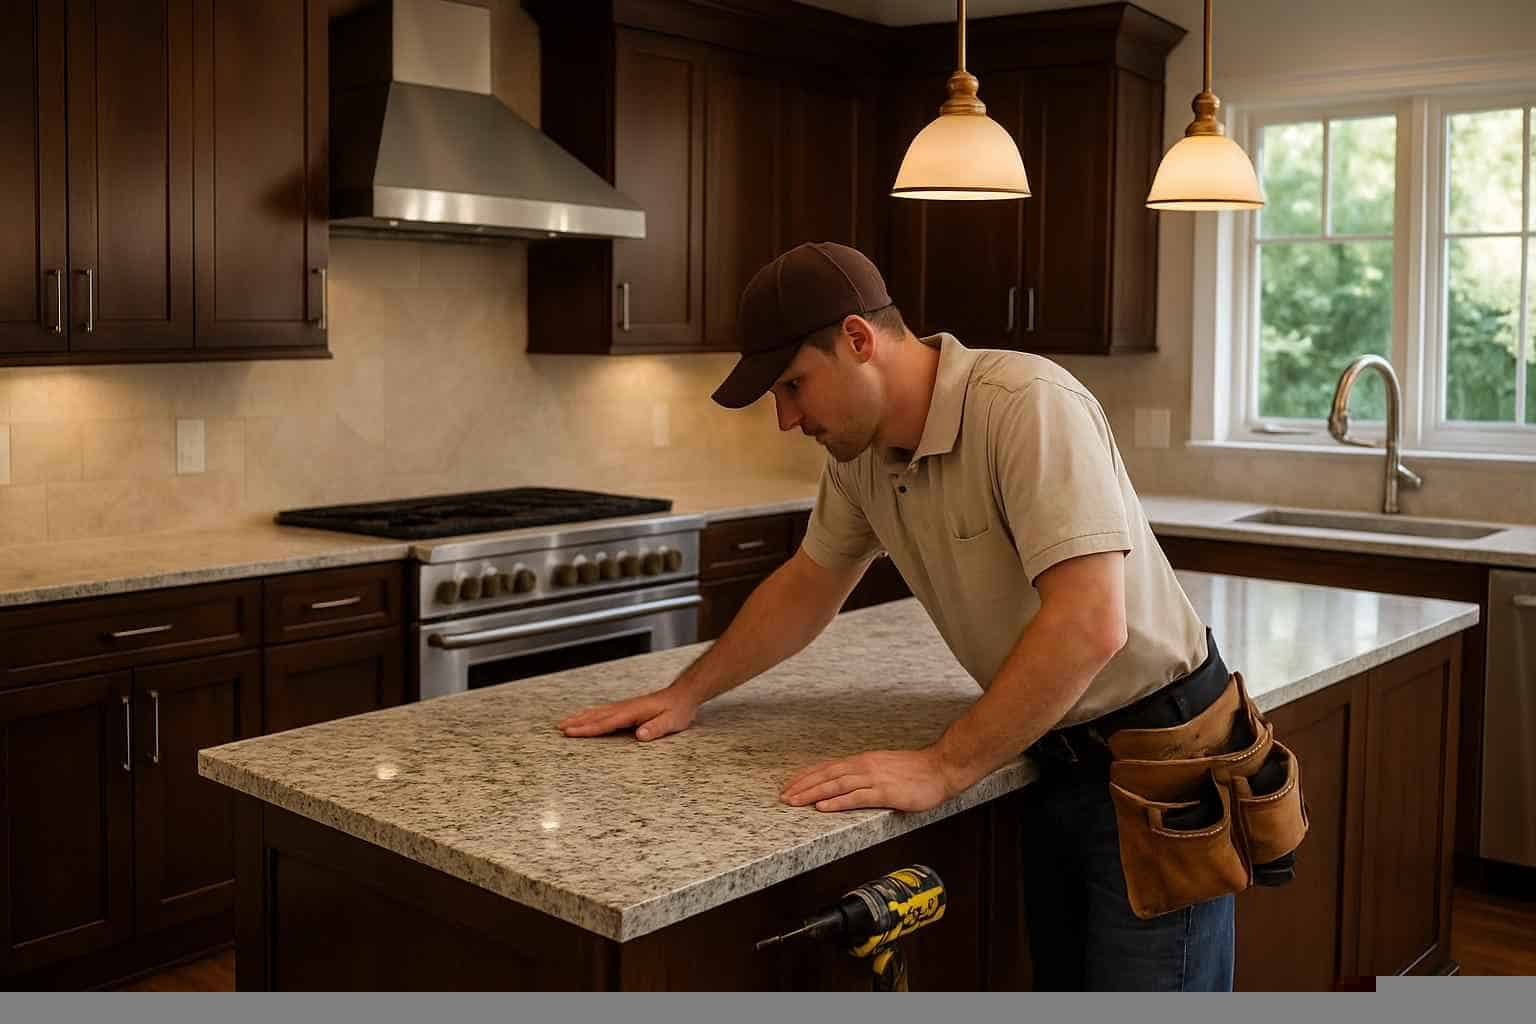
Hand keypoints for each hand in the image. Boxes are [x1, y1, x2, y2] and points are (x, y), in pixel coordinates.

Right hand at [557, 686, 697, 741]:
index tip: (571, 732)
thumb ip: (655, 729)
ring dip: (581, 717)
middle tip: (560, 727)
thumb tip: (640, 735)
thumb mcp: (671, 721)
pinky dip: (591, 714)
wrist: (683, 695)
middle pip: (596, 716)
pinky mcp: (628, 708)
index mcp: (633, 713)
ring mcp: (625, 707)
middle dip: (578, 722)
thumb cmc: (677, 710)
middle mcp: (625, 708)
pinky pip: (604, 712)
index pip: (606, 723)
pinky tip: (587, 716)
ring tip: (566, 721)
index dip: (587, 729)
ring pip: (598, 712)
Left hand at [779, 748, 955, 812]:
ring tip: (795, 801)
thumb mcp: (884, 768)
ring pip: (836, 785)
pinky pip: (857, 797)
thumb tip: (847, 783)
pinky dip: (838, 802)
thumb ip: (865, 774)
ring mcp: (874, 779)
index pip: (827, 767)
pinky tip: (824, 807)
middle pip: (826, 775)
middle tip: (784, 796)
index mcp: (863, 761)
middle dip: (803, 786)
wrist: (940, 768)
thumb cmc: (915, 771)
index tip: (790, 784)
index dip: (806, 776)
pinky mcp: (885, 792)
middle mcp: (864, 766)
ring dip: (813, 793)